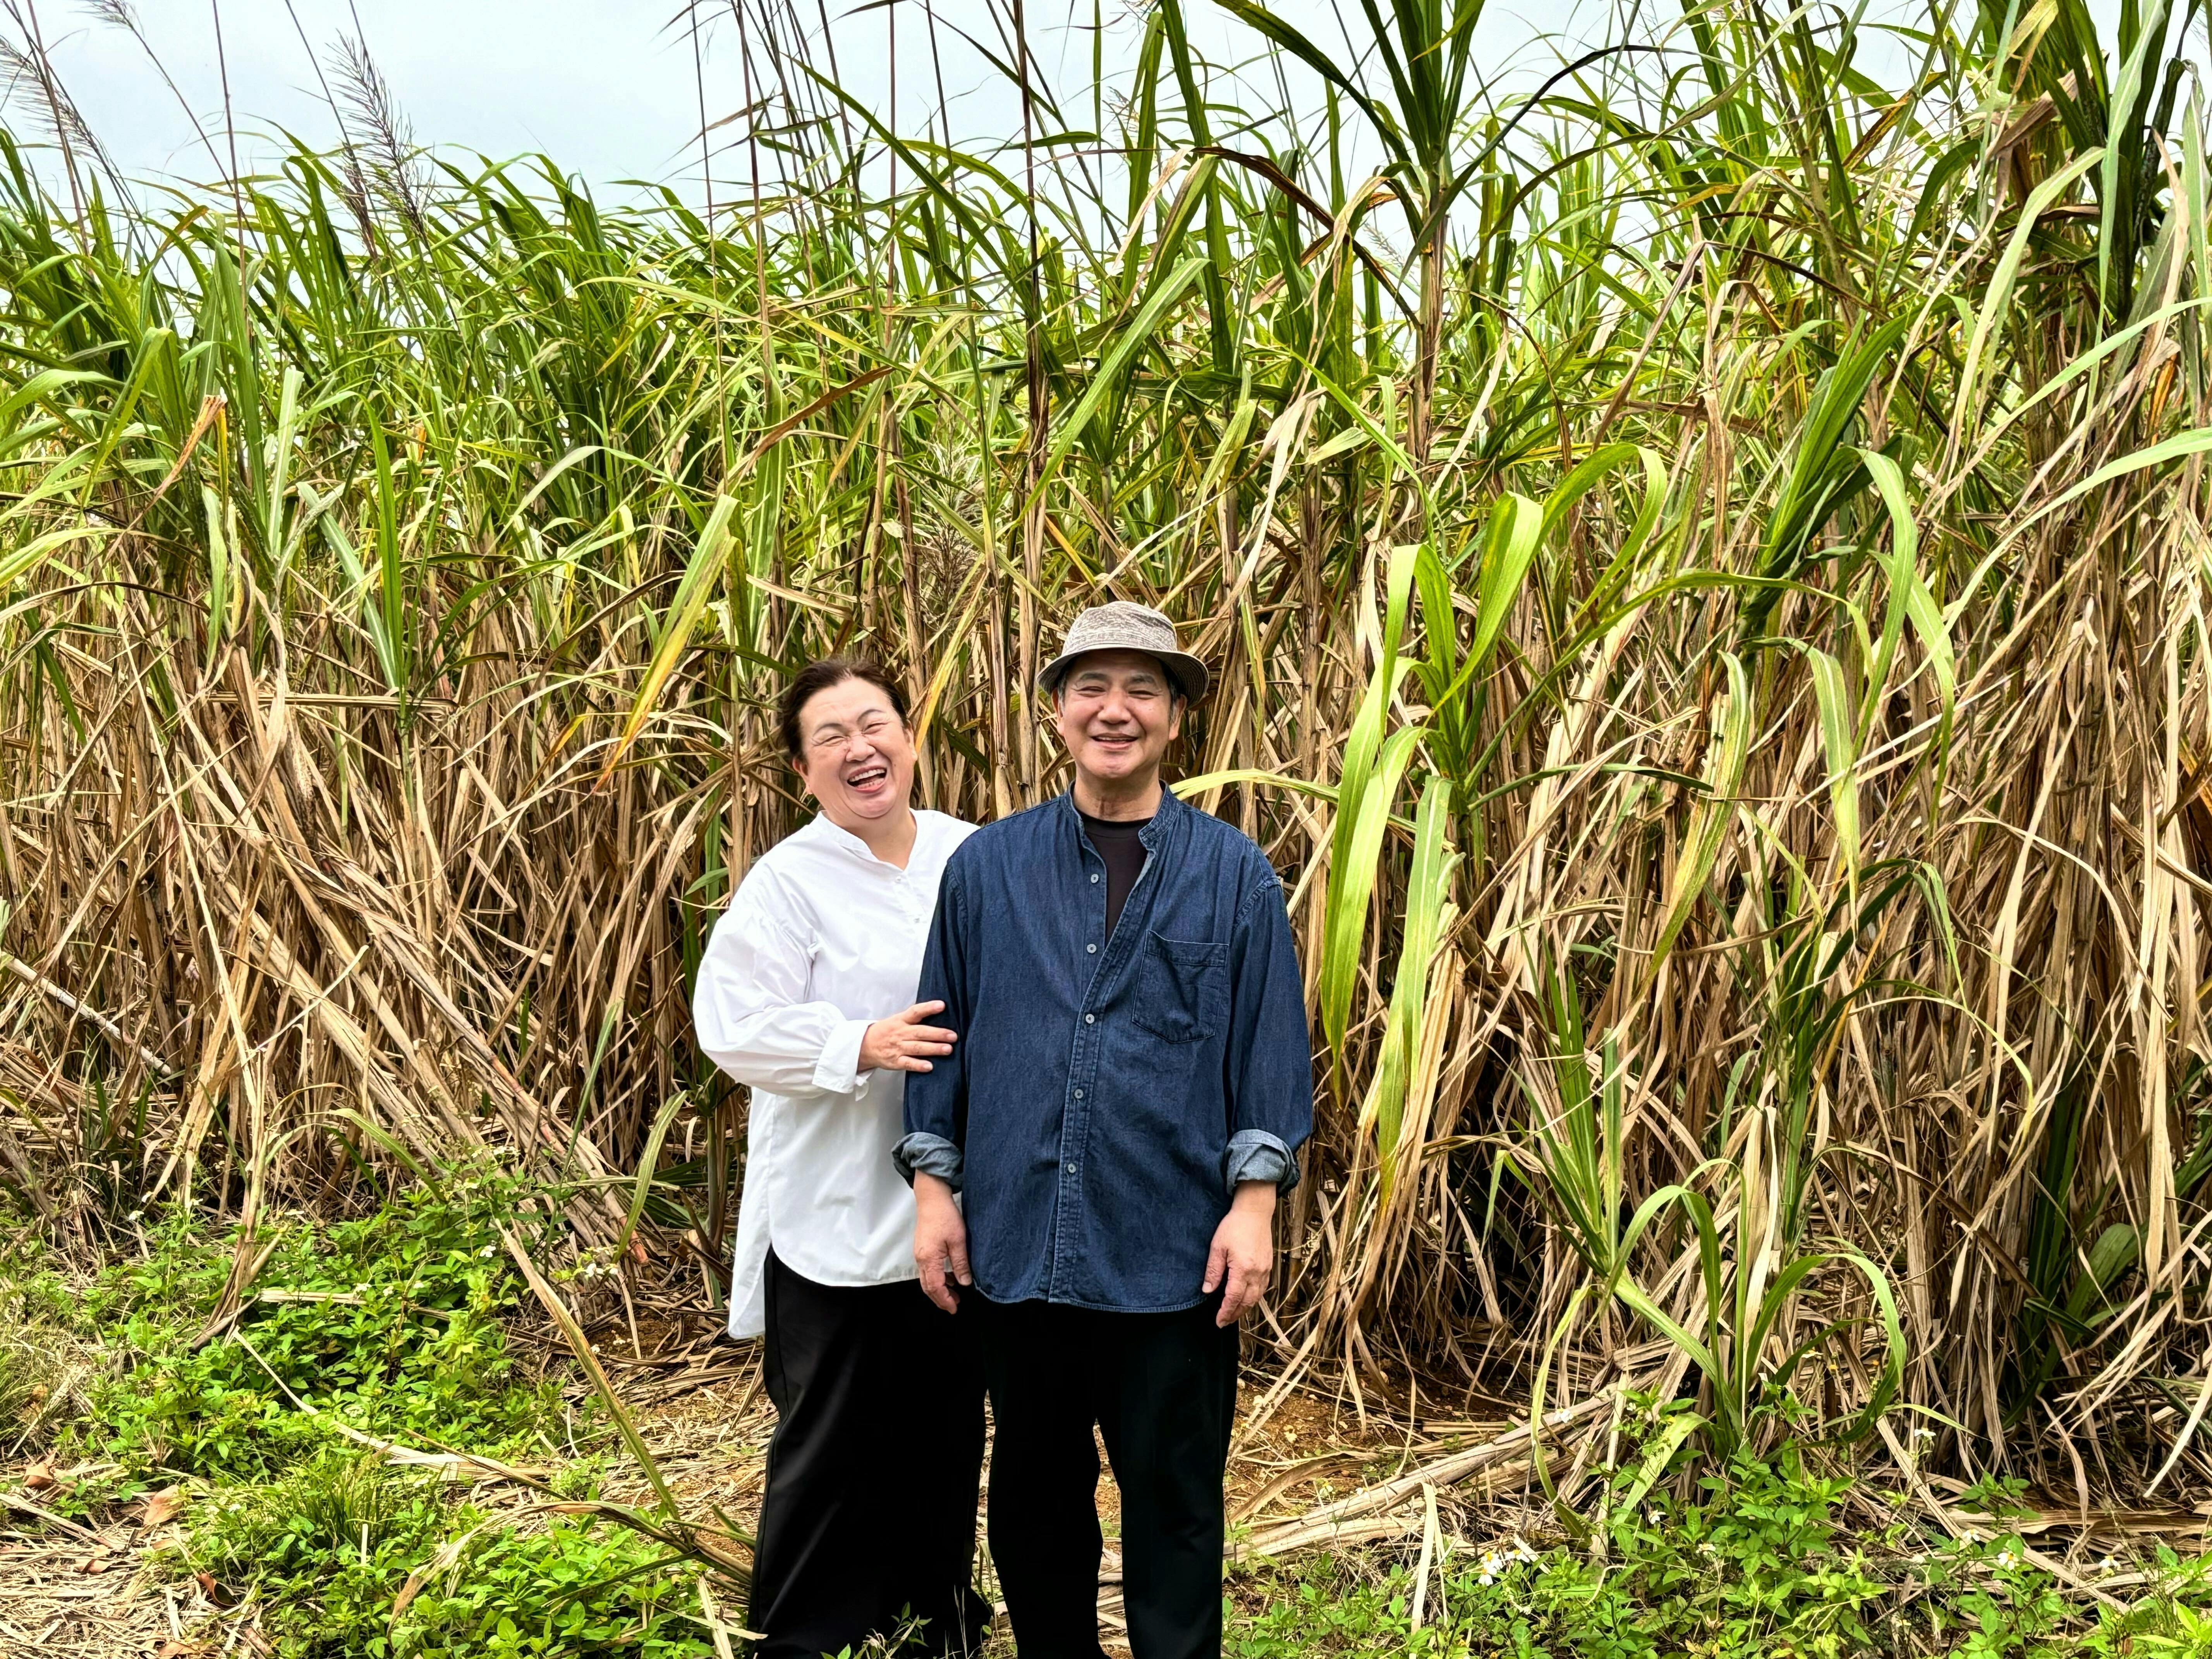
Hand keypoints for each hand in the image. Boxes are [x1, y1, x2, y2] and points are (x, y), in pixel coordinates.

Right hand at [861, 1001, 957, 1073]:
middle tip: (953, 1036)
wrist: (866, 1045)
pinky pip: (908, 1063)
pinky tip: (930, 1066)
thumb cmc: (888, 1031)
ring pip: (917, 1048)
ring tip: (948, 1049)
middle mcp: (900, 1033)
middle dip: (938, 1034)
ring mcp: (897, 1048)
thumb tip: (940, 1013)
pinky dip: (919, 1065)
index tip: (942, 1005)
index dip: (928, 1008)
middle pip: (920, 1032)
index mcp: (901, 1020)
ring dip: (934, 1049)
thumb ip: (915, 1018)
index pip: (915, 1012)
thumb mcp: (898, 1020)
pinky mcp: (895, 1061)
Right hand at [912, 1173, 970, 1313]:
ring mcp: (919, 1254)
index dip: (945, 1300)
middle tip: (954, 1305)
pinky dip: (936, 1278)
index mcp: (929, 1259)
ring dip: (938, 1289)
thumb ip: (961, 1263)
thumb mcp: (958, 1240)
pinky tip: (948, 1276)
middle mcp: (921, 1259)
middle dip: (940, 1299)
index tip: (954, 1308)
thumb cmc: (945, 1216)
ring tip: (954, 1293)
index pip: (936, 1287)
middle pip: (928, 1287)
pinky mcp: (921, 1248)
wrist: (931, 1198)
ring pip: (926, 1279)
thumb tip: (965, 1283)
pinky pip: (927, 1269)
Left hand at [1204, 1182, 1276, 1326]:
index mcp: (1243, 1269)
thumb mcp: (1218, 1247)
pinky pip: (1263, 1288)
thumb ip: (1213, 1271)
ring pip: (1256, 1297)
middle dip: (1235, 1315)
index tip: (1218, 1321)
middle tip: (1224, 1322)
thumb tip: (1208, 1290)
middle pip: (1247, 1302)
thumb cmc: (1234, 1226)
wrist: (1255, 1212)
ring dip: (1245, 1308)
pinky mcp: (1268, 1265)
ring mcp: (1265, 1270)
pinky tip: (1247, 1299)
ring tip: (1234, 1314)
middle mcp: (1257, 1273)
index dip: (1225, 1312)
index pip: (1233, 1298)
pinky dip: (1254, 1298)